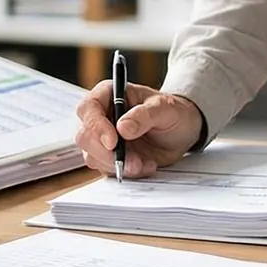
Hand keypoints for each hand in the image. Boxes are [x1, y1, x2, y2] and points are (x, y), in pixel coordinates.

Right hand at [74, 79, 203, 178]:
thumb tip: (122, 127)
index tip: (112, 142)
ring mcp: (103, 138)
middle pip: (84, 136)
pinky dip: (125, 172)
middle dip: (106, 153)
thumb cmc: (173, 111)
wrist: (182, 130)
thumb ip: (144, 115)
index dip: (96, 126)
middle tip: (133, 161)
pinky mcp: (109, 157)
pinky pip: (106, 169)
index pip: (89, 108)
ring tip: (145, 163)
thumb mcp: (165, 108)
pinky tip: (145, 165)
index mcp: (110, 94)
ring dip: (117, 165)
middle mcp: (101, 116)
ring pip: (92, 156)